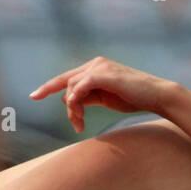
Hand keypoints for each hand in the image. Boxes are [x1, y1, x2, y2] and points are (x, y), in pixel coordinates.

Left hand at [29, 57, 176, 132]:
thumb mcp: (107, 98)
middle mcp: (95, 63)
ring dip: (72, 108)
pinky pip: (80, 86)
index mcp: (95, 68)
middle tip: (77, 126)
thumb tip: (73, 102)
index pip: (67, 77)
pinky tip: (79, 112)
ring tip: (80, 123)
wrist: (156, 95)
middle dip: (68, 108)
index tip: (34, 96)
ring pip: (71, 87)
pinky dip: (76, 100)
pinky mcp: (103, 74)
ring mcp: (99, 67)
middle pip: (66, 84)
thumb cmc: (134, 98)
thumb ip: (89, 96)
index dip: (48, 86)